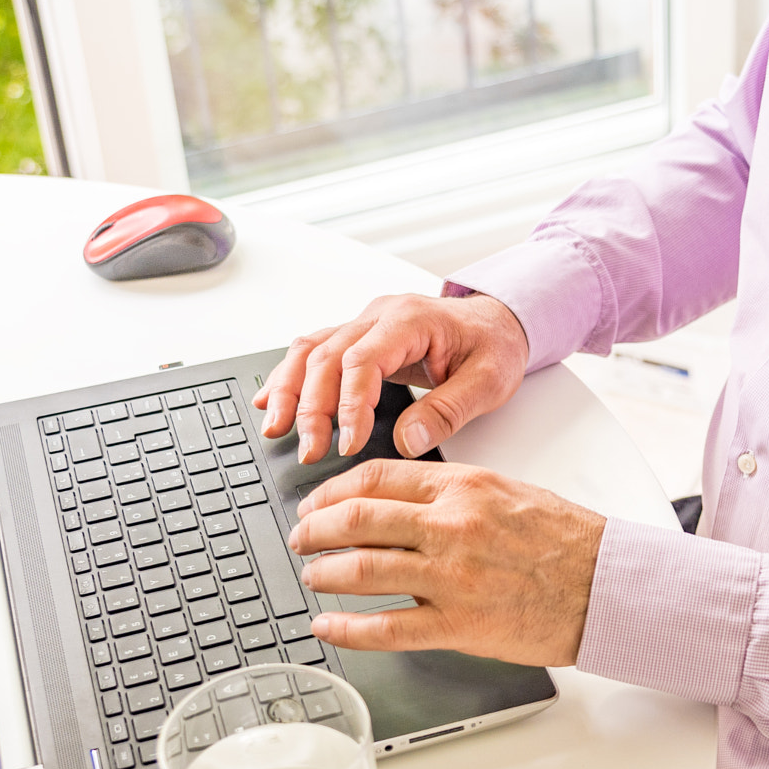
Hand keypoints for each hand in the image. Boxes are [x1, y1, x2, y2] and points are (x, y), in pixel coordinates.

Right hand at [254, 292, 528, 464]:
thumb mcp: (489, 382)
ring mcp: (365, 324)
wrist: (497, 322)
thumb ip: (448, 411)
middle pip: (327, 355)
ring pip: (310, 350)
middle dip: (311, 407)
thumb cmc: (494, 346)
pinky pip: (313, 351)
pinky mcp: (358, 338)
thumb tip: (406, 441)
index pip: (363, 359)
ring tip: (275, 429)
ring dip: (288, 390)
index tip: (347, 444)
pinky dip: (289, 376)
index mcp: (411, 321)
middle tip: (310, 451)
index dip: (349, 404)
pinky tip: (271, 401)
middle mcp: (379, 316)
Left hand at [288, 460, 604, 666]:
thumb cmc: (565, 540)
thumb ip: (451, 494)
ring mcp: (451, 577)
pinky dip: (346, 629)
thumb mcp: (505, 491)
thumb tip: (399, 501)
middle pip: (356, 519)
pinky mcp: (458, 624)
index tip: (317, 502)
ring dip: (322, 573)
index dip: (333, 490)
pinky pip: (386, 628)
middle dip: (314, 529)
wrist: (607, 585)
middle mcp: (451, 526)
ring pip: (361, 570)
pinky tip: (327, 627)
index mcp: (462, 486)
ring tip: (310, 575)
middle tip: (300, 537)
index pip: (376, 477)